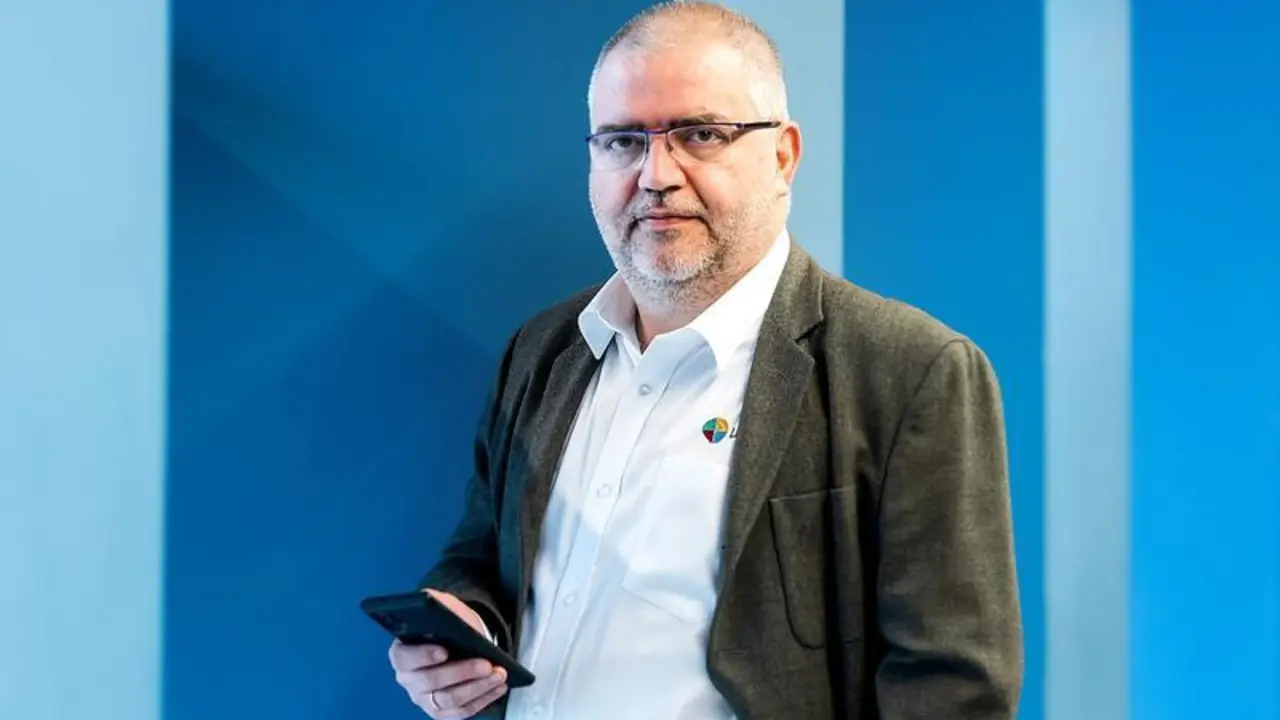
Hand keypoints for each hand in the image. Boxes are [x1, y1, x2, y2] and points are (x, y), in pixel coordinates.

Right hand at [388, 589, 508, 717]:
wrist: (456, 643)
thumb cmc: (446, 626)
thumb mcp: (441, 607)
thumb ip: (433, 602)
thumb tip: (430, 599)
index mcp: (402, 654)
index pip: (405, 658)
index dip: (423, 656)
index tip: (444, 651)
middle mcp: (409, 680)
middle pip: (431, 682)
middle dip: (461, 672)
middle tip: (486, 664)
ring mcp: (425, 699)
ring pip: (449, 700)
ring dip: (478, 688)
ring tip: (499, 674)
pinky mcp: (442, 712)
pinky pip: (462, 712)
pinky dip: (483, 700)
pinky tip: (499, 687)